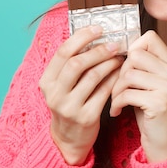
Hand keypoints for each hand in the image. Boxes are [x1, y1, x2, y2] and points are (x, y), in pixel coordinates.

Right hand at [38, 26, 123, 164]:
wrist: (69, 139)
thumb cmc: (69, 103)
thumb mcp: (62, 85)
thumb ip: (71, 63)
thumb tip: (93, 34)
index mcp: (46, 81)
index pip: (62, 52)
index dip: (82, 37)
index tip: (98, 28)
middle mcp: (55, 94)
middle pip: (77, 63)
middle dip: (98, 50)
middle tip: (114, 44)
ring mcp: (70, 107)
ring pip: (93, 77)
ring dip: (109, 63)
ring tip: (119, 56)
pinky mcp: (87, 117)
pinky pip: (104, 92)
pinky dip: (114, 78)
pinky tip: (120, 72)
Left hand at [110, 31, 166, 162]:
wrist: (164, 145)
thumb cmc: (151, 113)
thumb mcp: (150, 85)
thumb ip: (141, 66)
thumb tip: (116, 49)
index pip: (149, 38)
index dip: (132, 49)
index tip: (125, 66)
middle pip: (136, 55)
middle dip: (120, 71)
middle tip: (118, 88)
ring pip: (129, 74)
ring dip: (116, 89)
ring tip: (116, 100)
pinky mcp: (160, 103)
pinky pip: (127, 93)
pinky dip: (117, 102)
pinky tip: (118, 111)